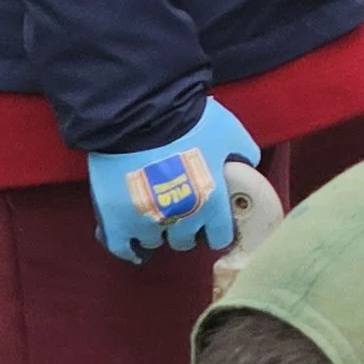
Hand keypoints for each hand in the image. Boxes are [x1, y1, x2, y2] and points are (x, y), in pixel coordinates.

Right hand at [86, 97, 260, 261]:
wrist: (139, 113)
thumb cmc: (186, 120)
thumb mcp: (229, 131)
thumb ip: (243, 152)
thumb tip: (248, 163)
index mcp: (211, 200)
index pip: (219, 237)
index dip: (216, 231)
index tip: (211, 225)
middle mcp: (182, 217)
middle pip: (185, 240)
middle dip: (185, 229)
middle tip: (180, 213)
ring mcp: (146, 220)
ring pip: (154, 242)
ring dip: (157, 231)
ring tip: (156, 217)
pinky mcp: (115, 219)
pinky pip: (122, 247)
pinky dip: (129, 250)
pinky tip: (135, 249)